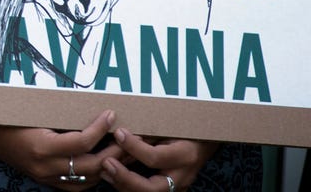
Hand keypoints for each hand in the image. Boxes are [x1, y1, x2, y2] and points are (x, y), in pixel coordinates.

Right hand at [0, 110, 124, 189]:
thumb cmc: (8, 114)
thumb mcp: (32, 109)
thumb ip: (60, 110)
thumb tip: (88, 98)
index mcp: (41, 146)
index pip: (81, 143)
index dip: (100, 129)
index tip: (112, 114)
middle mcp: (45, 166)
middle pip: (90, 165)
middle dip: (114, 150)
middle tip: (130, 134)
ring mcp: (46, 177)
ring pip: (87, 178)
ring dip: (109, 164)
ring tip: (125, 148)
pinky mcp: (46, 181)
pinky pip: (77, 186)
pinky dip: (94, 176)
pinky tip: (105, 163)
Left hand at [99, 129, 218, 190]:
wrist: (205, 142)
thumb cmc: (187, 128)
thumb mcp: (172, 124)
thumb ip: (151, 131)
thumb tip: (122, 131)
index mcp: (184, 155)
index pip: (155, 158)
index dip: (134, 146)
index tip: (118, 132)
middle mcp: (181, 177)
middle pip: (150, 189)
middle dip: (125, 178)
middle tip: (107, 163)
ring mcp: (177, 189)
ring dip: (122, 184)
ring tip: (105, 170)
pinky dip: (128, 187)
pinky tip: (113, 176)